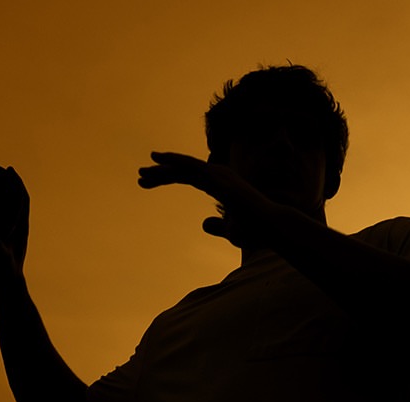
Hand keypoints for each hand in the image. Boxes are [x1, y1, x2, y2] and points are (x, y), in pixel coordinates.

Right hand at [0, 168, 28, 290]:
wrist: (7, 286)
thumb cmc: (3, 271)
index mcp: (20, 228)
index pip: (21, 200)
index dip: (16, 183)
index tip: (10, 170)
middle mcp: (18, 229)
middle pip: (19, 203)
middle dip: (12, 187)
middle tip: (5, 172)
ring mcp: (12, 236)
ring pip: (11, 212)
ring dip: (5, 198)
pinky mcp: (4, 243)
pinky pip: (0, 222)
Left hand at [138, 152, 271, 247]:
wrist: (269, 226)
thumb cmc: (254, 230)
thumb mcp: (230, 232)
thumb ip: (217, 226)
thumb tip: (204, 224)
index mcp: (218, 185)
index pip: (187, 178)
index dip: (166, 178)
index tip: (146, 182)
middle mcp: (218, 175)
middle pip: (183, 170)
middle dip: (160, 173)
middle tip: (140, 177)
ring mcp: (219, 174)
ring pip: (184, 167)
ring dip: (163, 168)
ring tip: (143, 171)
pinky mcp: (219, 177)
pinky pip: (192, 166)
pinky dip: (175, 162)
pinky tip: (159, 160)